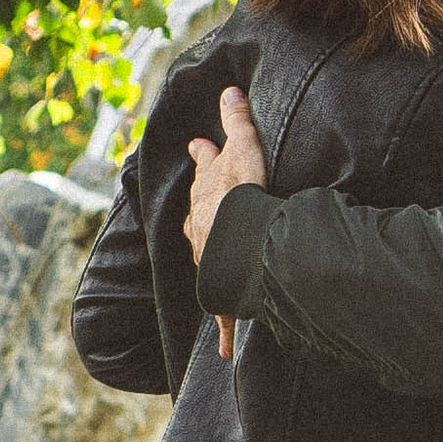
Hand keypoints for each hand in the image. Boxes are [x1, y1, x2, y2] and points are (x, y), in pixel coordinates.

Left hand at [185, 85, 269, 355]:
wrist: (236, 243)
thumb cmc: (242, 198)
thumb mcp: (244, 152)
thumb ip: (238, 120)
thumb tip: (229, 88)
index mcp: (210, 196)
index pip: (206, 170)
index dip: (206, 156)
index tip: (199, 146)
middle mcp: (203, 227)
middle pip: (198, 214)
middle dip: (200, 207)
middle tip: (199, 205)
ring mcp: (210, 259)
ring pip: (205, 258)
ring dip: (208, 260)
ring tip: (209, 259)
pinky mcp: (224, 294)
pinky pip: (226, 317)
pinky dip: (226, 334)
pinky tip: (225, 353)